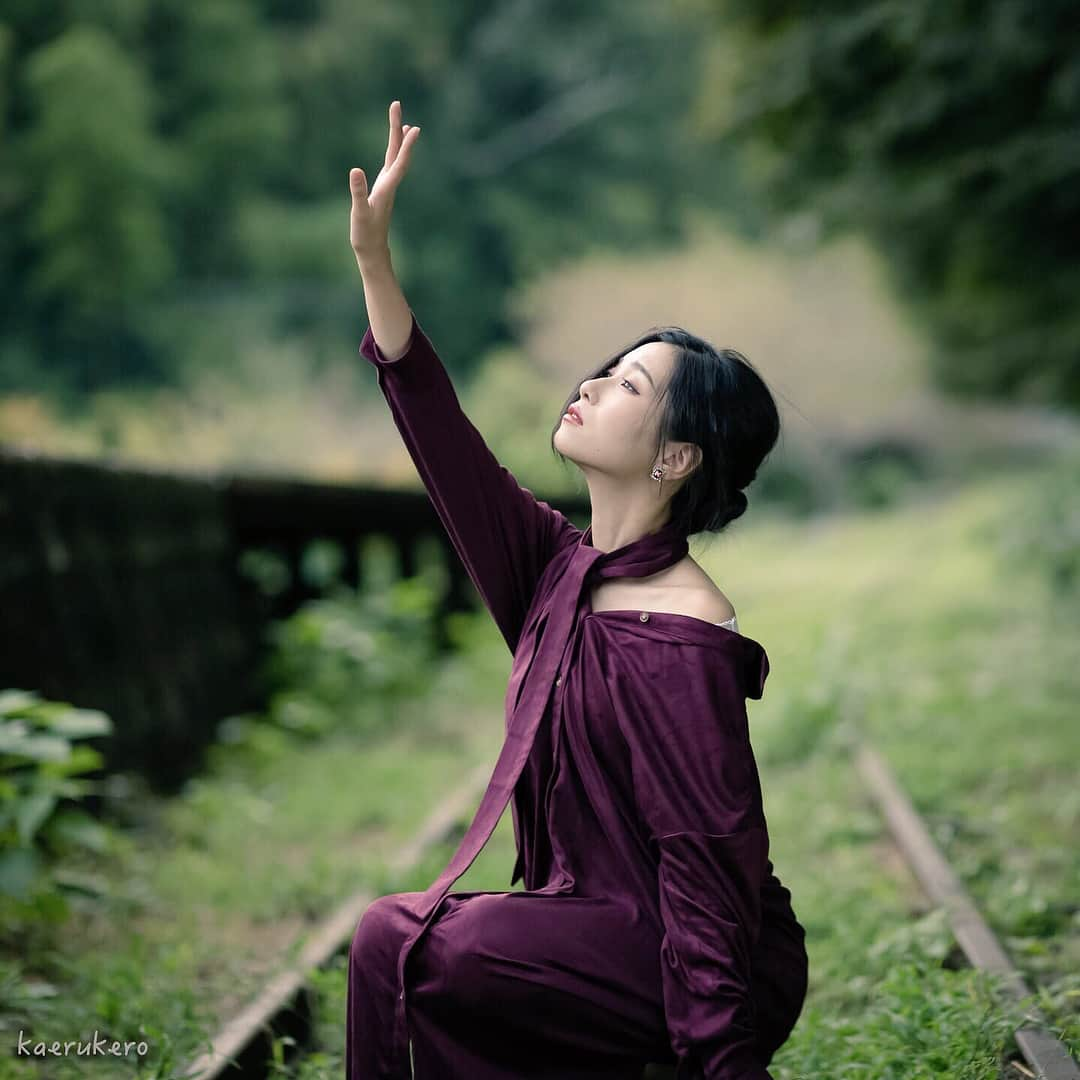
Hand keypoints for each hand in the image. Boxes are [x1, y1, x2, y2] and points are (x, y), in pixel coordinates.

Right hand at [350, 100, 420, 265]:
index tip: (413, 127)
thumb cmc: (365, 234)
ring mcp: (387, 186)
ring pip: (395, 157)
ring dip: (398, 139)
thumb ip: (357, 191)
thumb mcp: (359, 212)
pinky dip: (394, 152)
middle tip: (396, 105)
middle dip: (397, 129)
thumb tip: (355, 170)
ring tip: (404, 123)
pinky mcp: (382, 190)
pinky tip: (395, 149)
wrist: (373, 251)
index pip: (399, 161)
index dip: (406, 145)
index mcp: (386, 188)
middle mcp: (390, 184)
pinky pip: (391, 165)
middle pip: (397, 152)